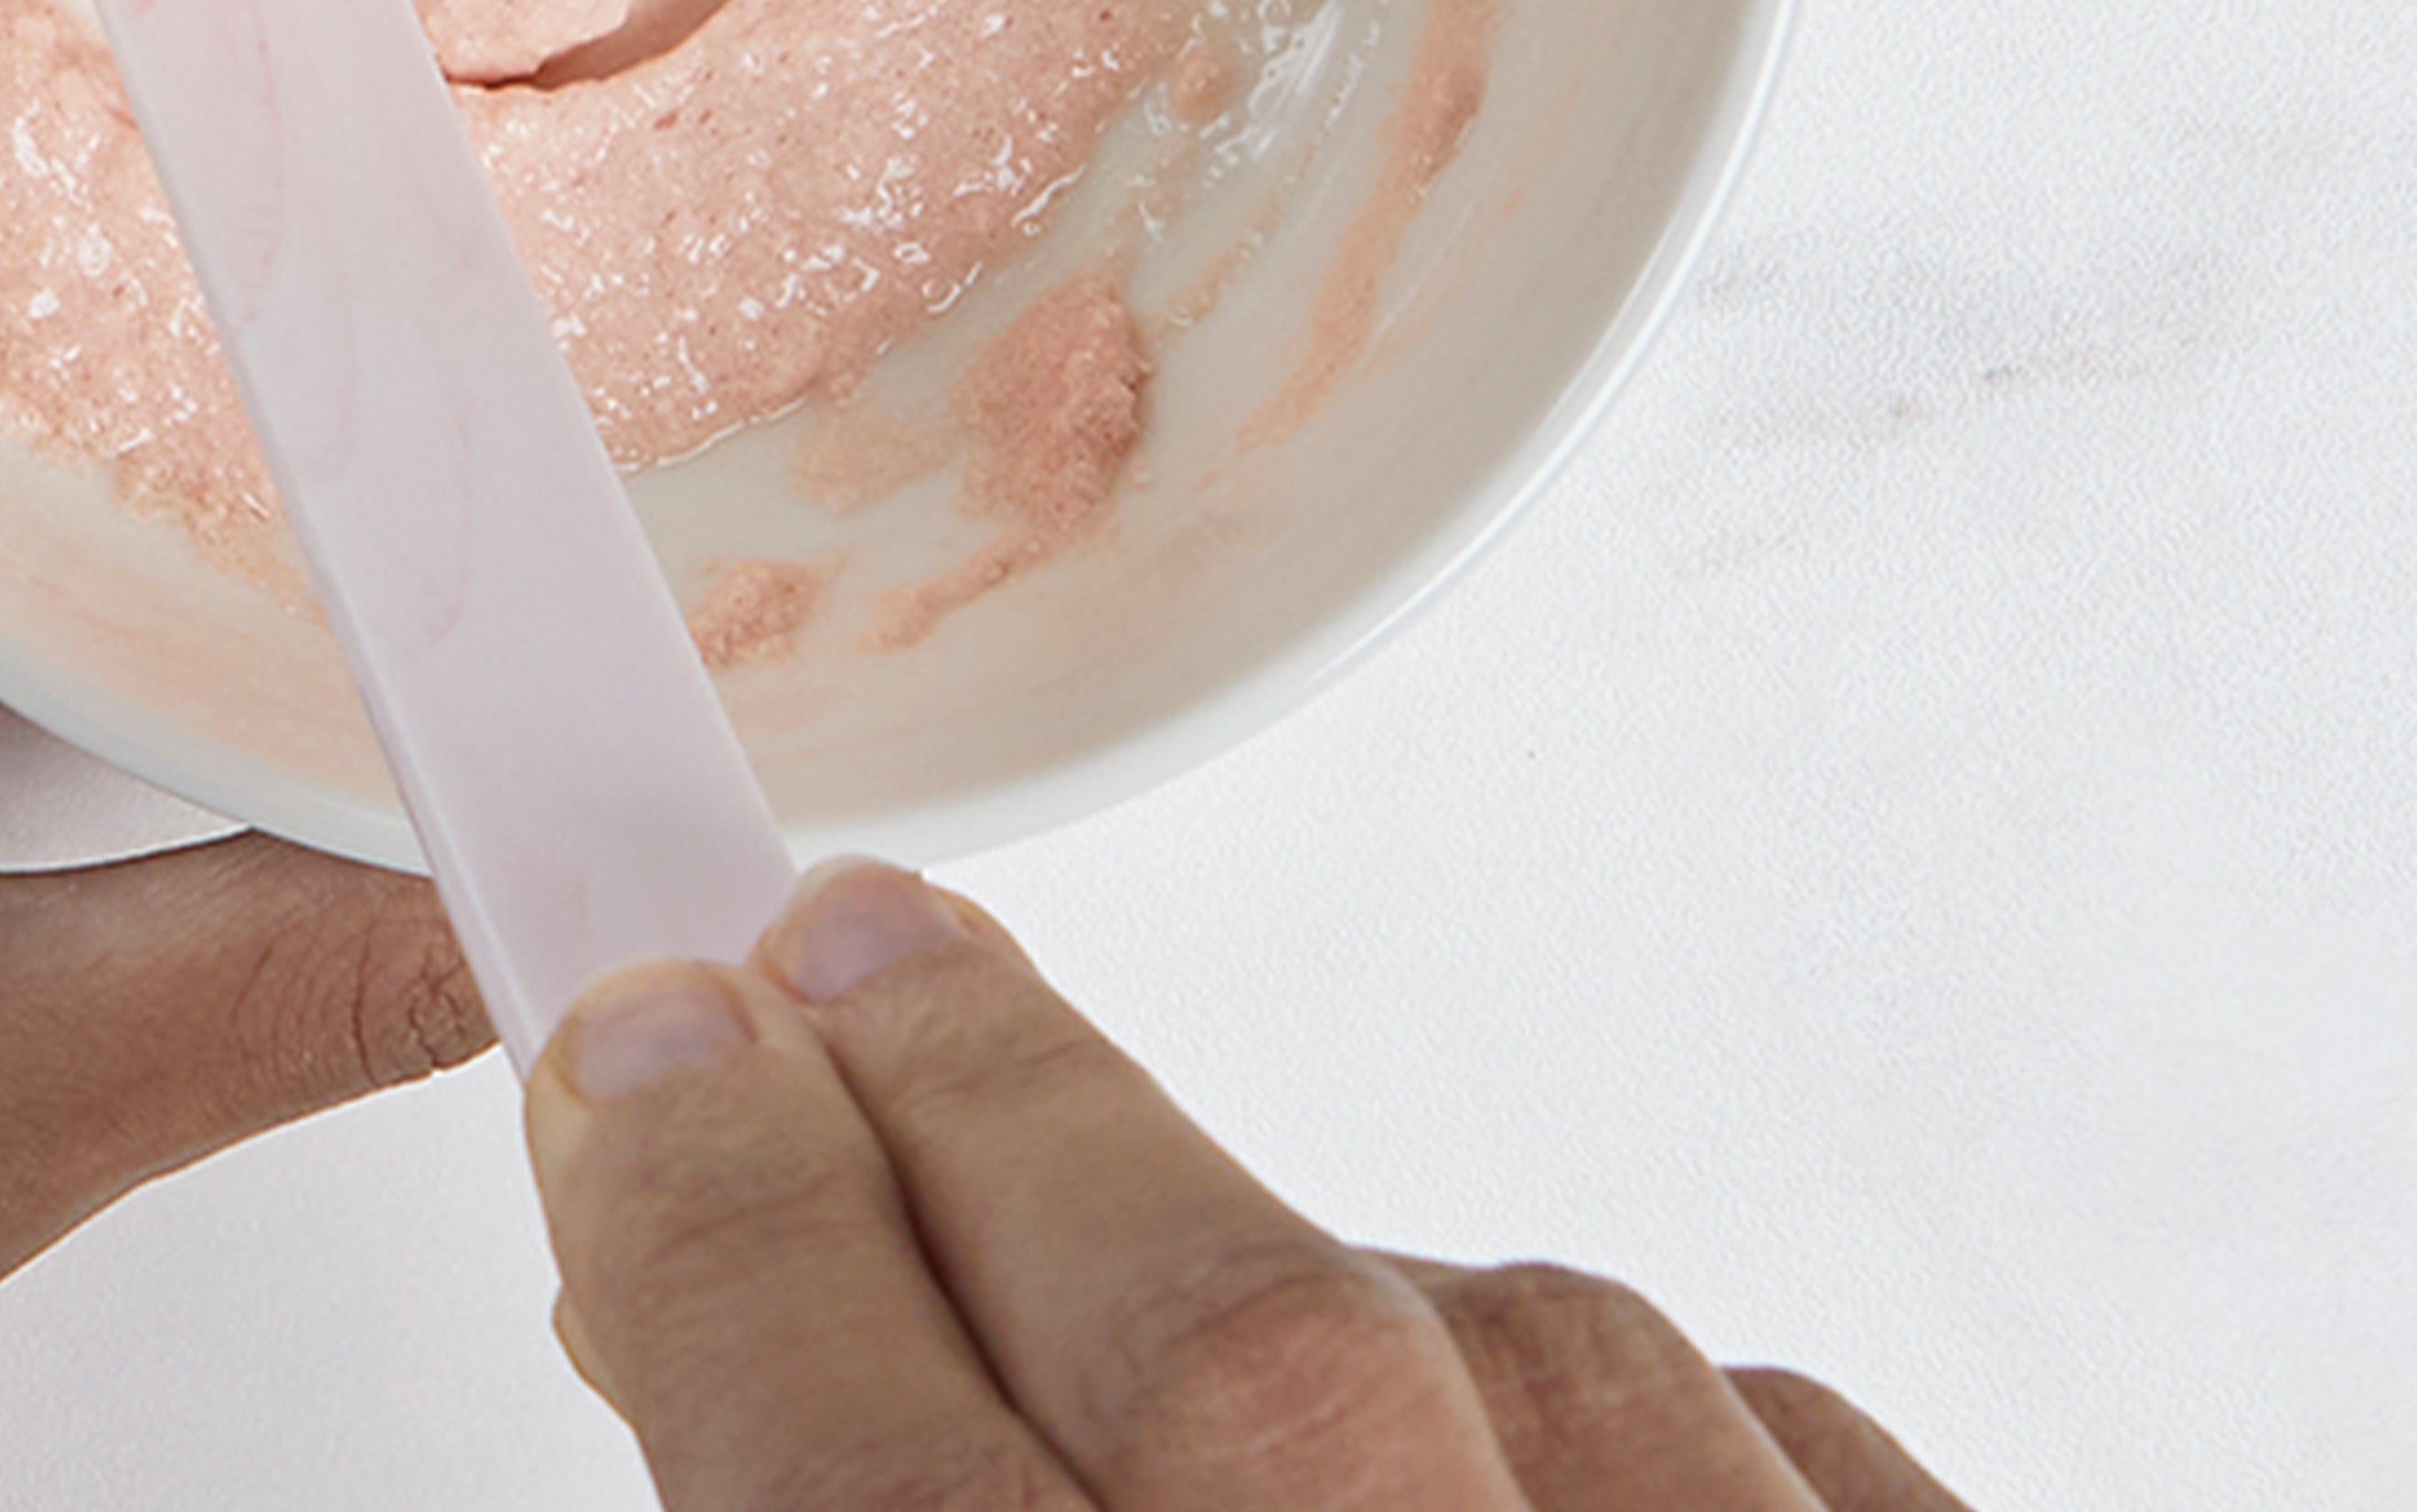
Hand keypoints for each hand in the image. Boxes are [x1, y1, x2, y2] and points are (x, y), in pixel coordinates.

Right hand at [529, 863, 1967, 1510]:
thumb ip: (816, 1507)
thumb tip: (705, 1281)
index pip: (835, 1447)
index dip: (709, 1202)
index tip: (638, 1046)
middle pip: (1201, 1339)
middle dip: (979, 1094)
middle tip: (839, 958)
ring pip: (1502, 1348)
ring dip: (1309, 1285)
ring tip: (1187, 1330)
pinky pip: (1778, 1454)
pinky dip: (1622, 1432)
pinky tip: (1505, 1456)